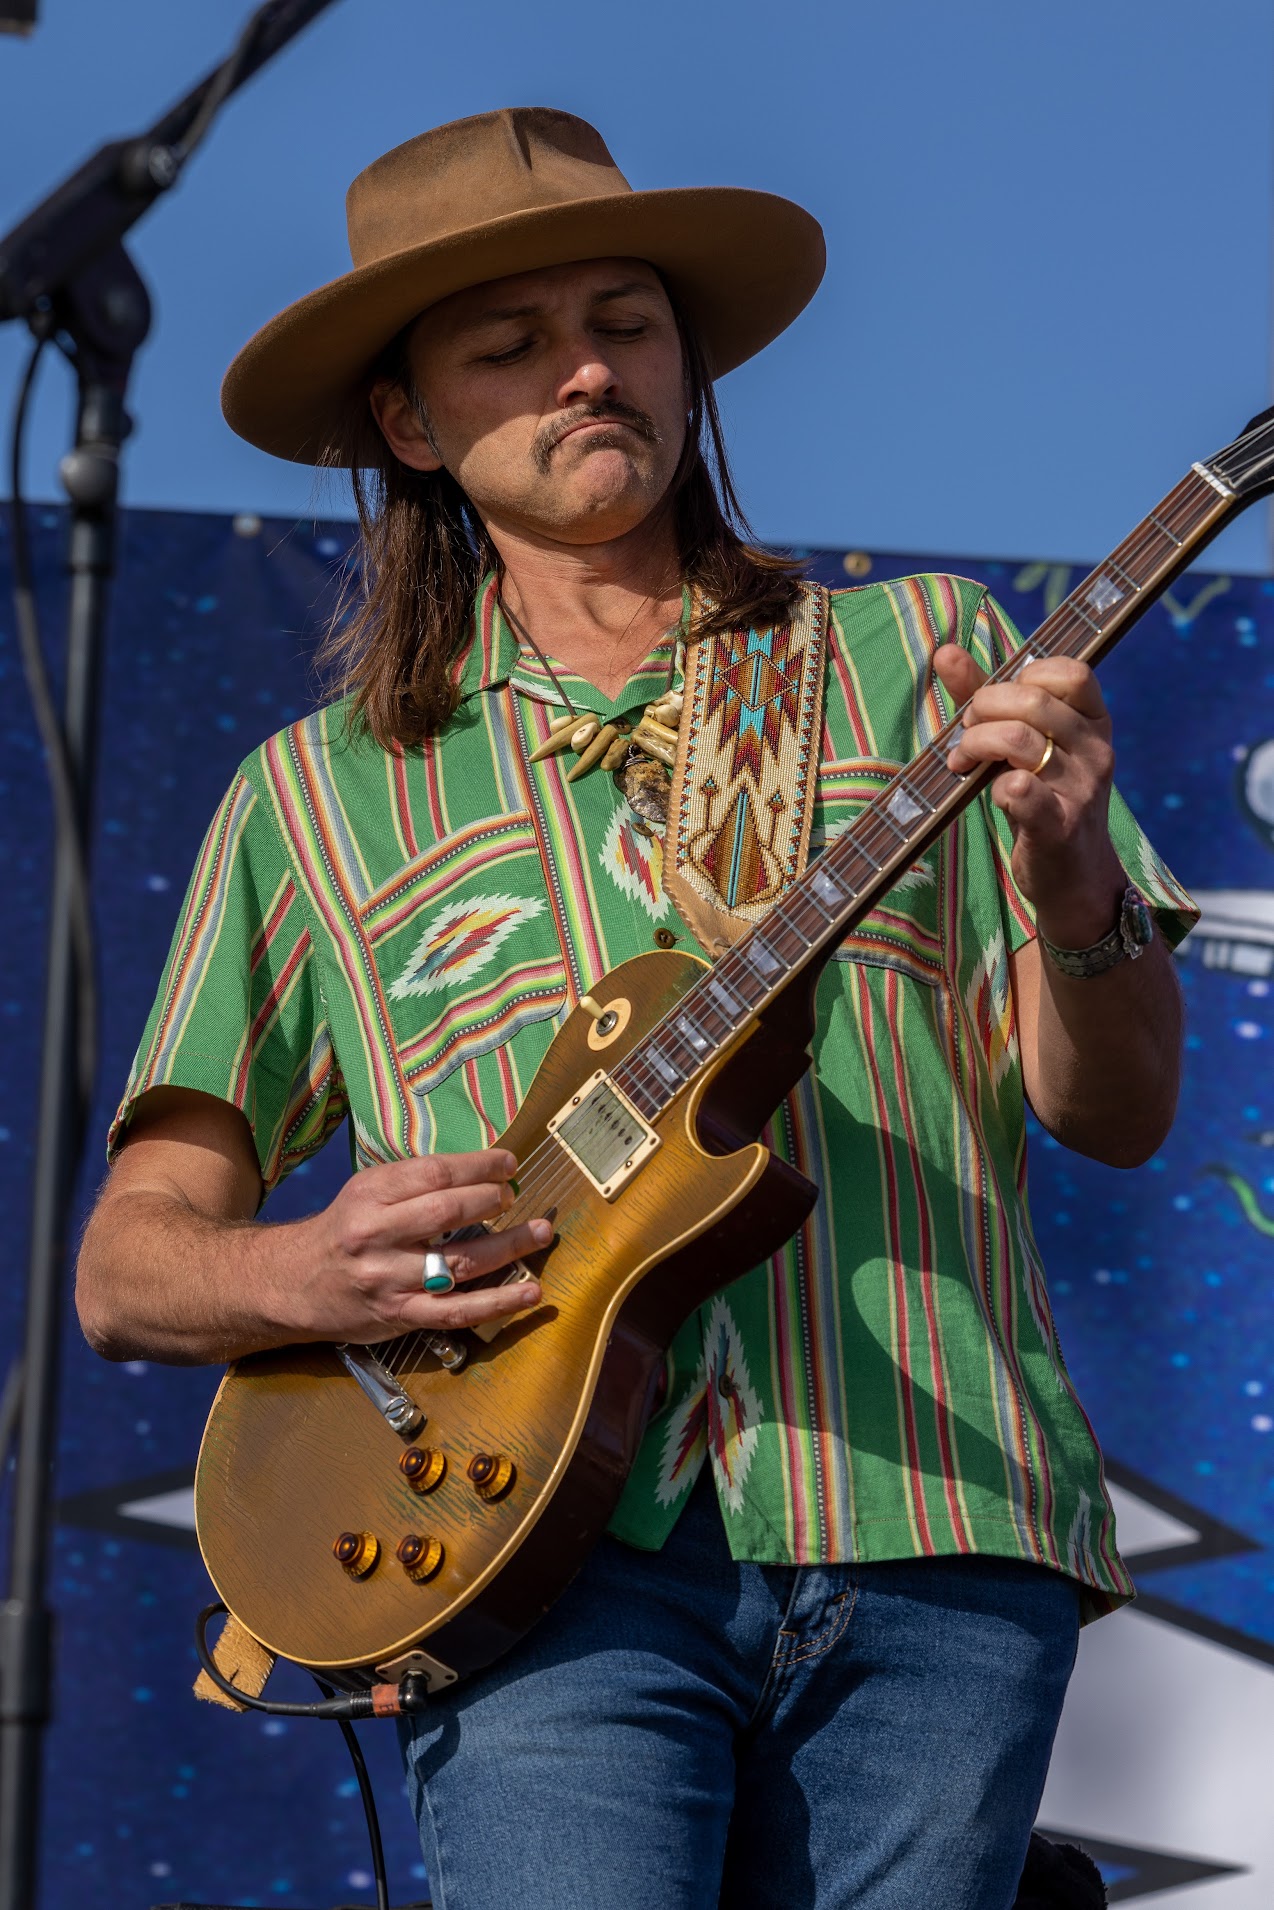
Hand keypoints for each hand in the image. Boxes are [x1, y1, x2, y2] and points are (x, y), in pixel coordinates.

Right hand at [302, 1148, 548, 1343]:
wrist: (293, 1283)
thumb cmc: (342, 1231)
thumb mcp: (365, 1192)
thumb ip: (415, 1183)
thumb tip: (481, 1171)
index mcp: (370, 1195)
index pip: (434, 1173)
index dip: (479, 1165)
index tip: (508, 1162)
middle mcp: (376, 1235)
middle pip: (447, 1212)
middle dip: (491, 1200)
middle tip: (514, 1196)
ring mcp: (389, 1279)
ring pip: (459, 1262)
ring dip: (509, 1247)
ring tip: (541, 1233)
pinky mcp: (399, 1315)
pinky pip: (457, 1311)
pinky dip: (499, 1303)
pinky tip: (529, 1292)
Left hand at [933, 643, 1125, 947]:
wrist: (1073, 878)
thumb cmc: (1042, 799)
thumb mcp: (1025, 745)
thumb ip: (986, 698)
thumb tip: (945, 651)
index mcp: (1094, 723)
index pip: (1069, 672)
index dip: (1022, 677)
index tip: (996, 703)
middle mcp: (1096, 751)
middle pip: (1033, 701)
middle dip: (984, 709)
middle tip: (967, 734)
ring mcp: (1081, 790)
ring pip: (1020, 740)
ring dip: (976, 744)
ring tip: (963, 761)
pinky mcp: (1058, 828)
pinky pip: (1021, 790)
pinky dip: (995, 786)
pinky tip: (990, 794)